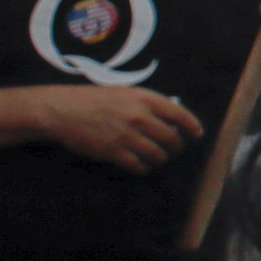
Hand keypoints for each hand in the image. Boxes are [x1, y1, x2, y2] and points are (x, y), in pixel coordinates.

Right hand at [36, 79, 204, 171]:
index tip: (197, 134)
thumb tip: (170, 119)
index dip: (192, 126)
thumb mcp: (125, 92)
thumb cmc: (94, 99)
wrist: (63, 110)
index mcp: (144, 98)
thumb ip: (147, 104)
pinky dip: (144, 168)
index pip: (179, 114)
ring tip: (159, 159)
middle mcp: (139, 117)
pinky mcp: (114, 152)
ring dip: (161, 160)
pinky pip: (138, 166)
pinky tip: (142, 167)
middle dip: (177, 147)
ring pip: (158, 155)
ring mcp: (127, 135)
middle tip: (175, 150)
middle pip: (172, 138)